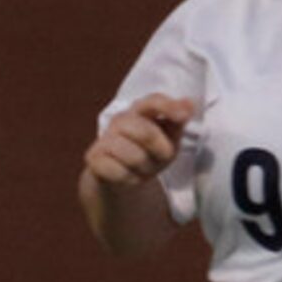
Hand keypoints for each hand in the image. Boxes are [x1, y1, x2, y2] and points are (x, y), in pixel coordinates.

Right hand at [82, 94, 196, 191]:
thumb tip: (189, 104)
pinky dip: (130, 179)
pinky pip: (119, 172)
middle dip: (161, 152)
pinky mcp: (93, 157)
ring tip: (143, 169)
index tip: (183, 117)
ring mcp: (105, 138)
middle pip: (147, 133)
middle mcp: (120, 120)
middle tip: (161, 159)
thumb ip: (178, 120)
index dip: (168, 107)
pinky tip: (128, 177)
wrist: (120, 176)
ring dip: (146, 169)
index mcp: (140, 110)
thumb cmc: (150, 152)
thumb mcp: (169, 138)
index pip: (152, 101)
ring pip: (134, 157)